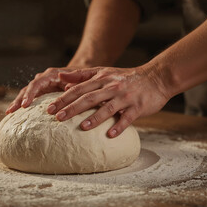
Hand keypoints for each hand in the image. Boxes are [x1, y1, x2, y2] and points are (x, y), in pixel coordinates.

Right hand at [6, 67, 76, 113]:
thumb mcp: (81, 79)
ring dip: (17, 103)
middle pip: (27, 89)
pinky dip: (22, 106)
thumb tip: (69, 86)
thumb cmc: (82, 79)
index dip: (30, 94)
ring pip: (25, 93)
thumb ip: (75, 82)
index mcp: (51, 74)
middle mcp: (43, 79)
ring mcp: (41, 86)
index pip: (36, 83)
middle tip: (11, 111)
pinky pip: (29, 99)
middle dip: (19, 100)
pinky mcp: (41, 93)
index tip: (25, 105)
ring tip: (9, 113)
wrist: (82, 78)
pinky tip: (15, 115)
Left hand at [47, 66, 171, 137]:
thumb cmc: (127, 77)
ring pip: (107, 107)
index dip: (63, 98)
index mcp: (102, 79)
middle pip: (89, 98)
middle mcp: (111, 87)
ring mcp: (125, 97)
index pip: (78, 89)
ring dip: (94, 117)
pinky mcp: (138, 107)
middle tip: (58, 118)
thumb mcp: (104, 72)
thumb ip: (82, 75)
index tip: (49, 108)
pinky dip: (119, 126)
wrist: (156, 77)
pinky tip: (110, 135)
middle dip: (72, 108)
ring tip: (82, 127)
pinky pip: (127, 118)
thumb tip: (61, 78)